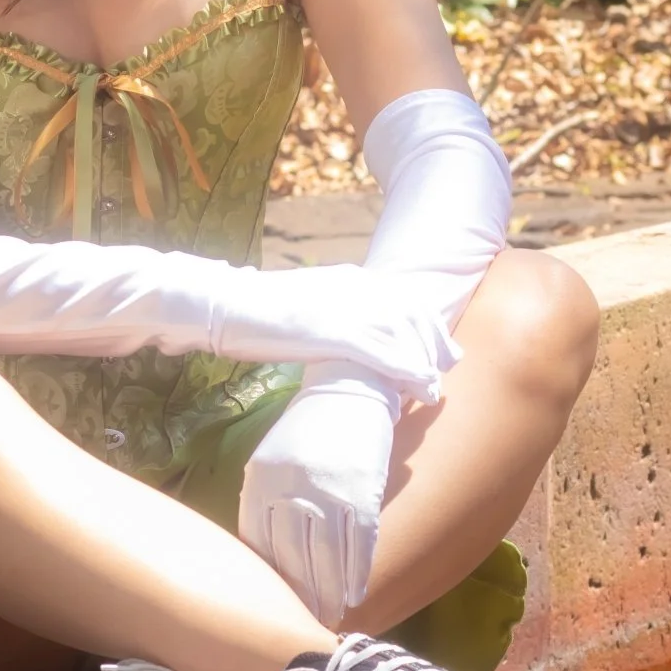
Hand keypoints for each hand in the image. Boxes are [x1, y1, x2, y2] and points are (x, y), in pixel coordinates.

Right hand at [214, 264, 457, 402]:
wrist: (224, 304)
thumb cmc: (255, 309)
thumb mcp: (304, 301)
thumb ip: (330, 310)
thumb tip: (340, 331)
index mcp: (349, 278)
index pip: (403, 297)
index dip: (427, 323)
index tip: (440, 347)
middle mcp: (355, 288)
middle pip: (412, 314)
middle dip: (433, 343)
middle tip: (446, 370)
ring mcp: (345, 308)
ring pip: (403, 334)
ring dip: (423, 363)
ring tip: (432, 391)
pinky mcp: (333, 331)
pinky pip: (381, 352)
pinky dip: (405, 370)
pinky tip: (418, 387)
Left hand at [239, 368, 398, 623]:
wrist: (349, 386)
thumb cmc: (308, 429)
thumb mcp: (271, 459)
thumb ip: (263, 502)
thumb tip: (261, 556)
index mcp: (260, 479)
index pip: (259, 544)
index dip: (269, 580)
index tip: (275, 606)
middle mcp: (290, 487)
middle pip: (291, 557)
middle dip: (299, 595)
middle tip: (304, 624)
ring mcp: (328, 490)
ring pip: (325, 557)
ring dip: (329, 593)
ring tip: (331, 618)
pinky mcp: (362, 491)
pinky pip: (359, 543)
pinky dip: (357, 573)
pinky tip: (355, 594)